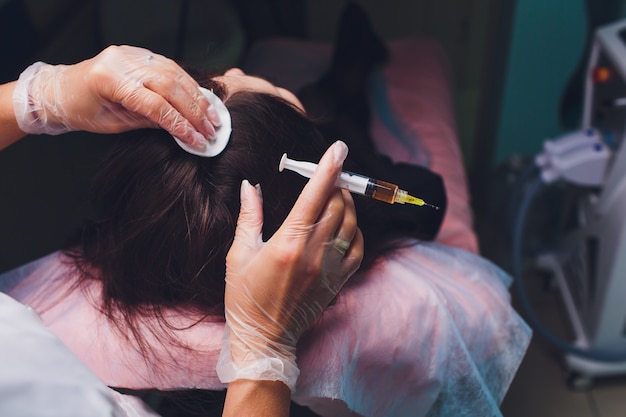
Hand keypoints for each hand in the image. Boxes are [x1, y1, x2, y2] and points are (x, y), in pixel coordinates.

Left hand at [12, 45, 219, 149]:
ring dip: (197, 97)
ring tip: (212, 116)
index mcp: (109, 80)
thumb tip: (181, 130)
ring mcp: (131, 54)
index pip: (156, 105)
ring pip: (174, 74)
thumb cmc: (82, 110)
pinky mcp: (138, 53)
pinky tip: (200, 98)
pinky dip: (187, 84)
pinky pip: (170, 66)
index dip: (180, 125)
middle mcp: (121, 61)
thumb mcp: (113, 124)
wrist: (61, 89)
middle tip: (211, 130)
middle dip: (194, 111)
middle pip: (170, 86)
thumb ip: (146, 123)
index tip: (197, 141)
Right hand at [217, 141, 363, 391]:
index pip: (314, 196)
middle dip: (337, 183)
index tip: (338, 147)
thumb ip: (249, 217)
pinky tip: (344, 225)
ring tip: (335, 195)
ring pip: (351, 224)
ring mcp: (330, 269)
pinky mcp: (339, 281)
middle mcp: (314, 253)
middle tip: (330, 173)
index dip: (328, 168)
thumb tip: (248, 186)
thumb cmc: (245, 297)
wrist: (264, 338)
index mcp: (288, 243)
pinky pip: (358, 248)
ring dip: (346, 204)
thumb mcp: (239, 255)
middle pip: (337, 205)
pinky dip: (355, 230)